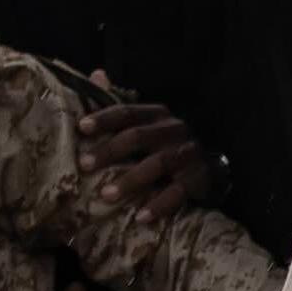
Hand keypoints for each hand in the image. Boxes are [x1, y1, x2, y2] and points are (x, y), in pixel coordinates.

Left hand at [76, 93, 202, 223]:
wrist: (210, 169)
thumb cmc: (167, 146)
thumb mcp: (146, 123)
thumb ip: (121, 105)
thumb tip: (97, 73)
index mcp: (158, 114)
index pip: (128, 111)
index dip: (105, 118)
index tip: (81, 128)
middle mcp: (174, 130)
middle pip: (138, 136)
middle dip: (109, 150)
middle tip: (84, 165)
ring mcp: (187, 155)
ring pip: (157, 165)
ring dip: (130, 180)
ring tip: (106, 195)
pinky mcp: (198, 179)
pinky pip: (177, 193)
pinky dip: (159, 205)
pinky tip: (141, 217)